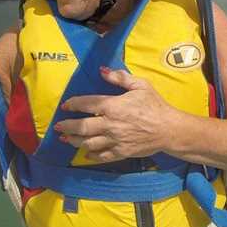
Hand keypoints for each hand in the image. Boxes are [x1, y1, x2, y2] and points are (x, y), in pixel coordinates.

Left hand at [55, 68, 181, 162]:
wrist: (169, 129)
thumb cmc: (155, 105)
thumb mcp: (140, 85)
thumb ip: (120, 77)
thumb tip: (101, 70)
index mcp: (113, 106)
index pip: (86, 103)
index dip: (73, 104)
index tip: (66, 105)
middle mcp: (110, 124)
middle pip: (82, 127)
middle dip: (67, 127)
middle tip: (58, 127)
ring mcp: (114, 140)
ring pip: (88, 143)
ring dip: (74, 142)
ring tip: (66, 140)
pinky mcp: (120, 153)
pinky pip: (101, 156)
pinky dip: (91, 155)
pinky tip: (86, 153)